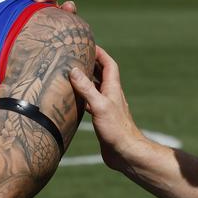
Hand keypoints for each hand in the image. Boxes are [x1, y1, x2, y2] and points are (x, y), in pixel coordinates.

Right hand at [67, 45, 146, 171]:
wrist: (126, 153)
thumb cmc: (116, 130)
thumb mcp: (99, 106)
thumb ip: (86, 88)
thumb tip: (74, 69)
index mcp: (113, 89)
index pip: (108, 64)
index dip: (100, 53)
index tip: (89, 44)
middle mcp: (111, 96)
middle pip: (102, 74)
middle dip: (91, 64)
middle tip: (77, 56)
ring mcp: (107, 108)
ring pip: (96, 88)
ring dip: (86, 80)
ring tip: (71, 74)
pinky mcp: (102, 119)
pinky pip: (91, 103)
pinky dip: (82, 97)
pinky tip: (74, 101)